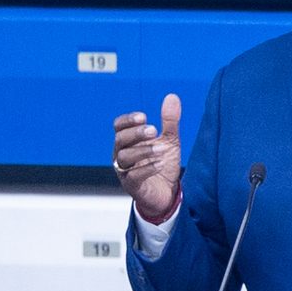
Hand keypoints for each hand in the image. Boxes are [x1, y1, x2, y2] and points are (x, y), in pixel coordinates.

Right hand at [112, 94, 182, 220]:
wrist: (168, 194)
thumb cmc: (163, 165)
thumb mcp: (170, 142)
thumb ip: (170, 122)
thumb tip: (172, 96)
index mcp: (128, 141)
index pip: (119, 126)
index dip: (128, 120)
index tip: (144, 117)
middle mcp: (122, 154)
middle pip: (120, 140)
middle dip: (136, 134)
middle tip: (154, 130)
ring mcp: (125, 171)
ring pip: (124, 157)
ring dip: (143, 151)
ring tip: (162, 149)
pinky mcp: (133, 186)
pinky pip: (133, 176)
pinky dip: (146, 169)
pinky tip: (159, 164)